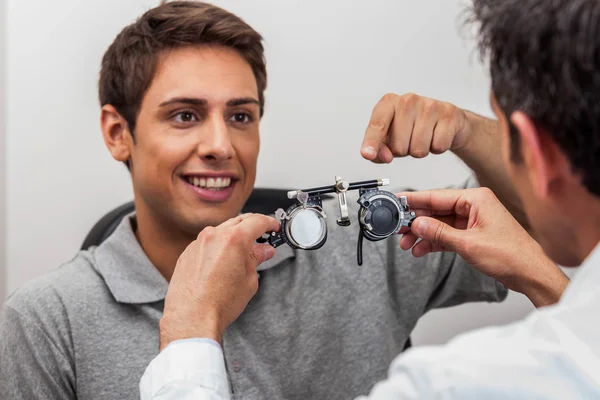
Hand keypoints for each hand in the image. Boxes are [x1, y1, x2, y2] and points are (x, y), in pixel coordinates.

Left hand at [159, 213, 279, 349]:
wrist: (192, 317)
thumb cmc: (219, 303)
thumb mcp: (249, 280)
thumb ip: (256, 259)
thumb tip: (263, 251)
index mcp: (233, 239)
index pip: (257, 221)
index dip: (270, 223)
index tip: (274, 227)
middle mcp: (214, 235)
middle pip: (239, 221)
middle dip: (253, 227)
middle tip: (262, 238)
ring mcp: (198, 243)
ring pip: (221, 231)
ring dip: (234, 237)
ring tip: (243, 254)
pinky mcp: (187, 253)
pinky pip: (207, 243)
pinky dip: (218, 247)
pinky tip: (223, 262)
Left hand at [360, 93, 470, 162]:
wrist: (446, 121)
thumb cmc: (413, 128)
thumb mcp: (390, 138)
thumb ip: (380, 149)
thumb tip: (384, 156)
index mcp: (388, 103)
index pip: (377, 124)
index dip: (372, 142)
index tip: (367, 154)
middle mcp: (407, 100)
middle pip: (399, 146)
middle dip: (403, 151)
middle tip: (409, 140)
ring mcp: (429, 105)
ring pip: (419, 149)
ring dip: (420, 151)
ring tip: (423, 138)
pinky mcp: (448, 114)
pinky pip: (438, 147)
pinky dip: (437, 148)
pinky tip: (436, 136)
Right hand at [399, 187, 567, 306]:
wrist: (530, 274)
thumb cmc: (511, 255)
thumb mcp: (468, 244)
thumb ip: (439, 232)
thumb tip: (417, 223)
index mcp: (476, 199)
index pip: (437, 196)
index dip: (415, 200)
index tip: (397, 201)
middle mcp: (474, 206)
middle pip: (436, 210)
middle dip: (416, 221)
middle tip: (398, 229)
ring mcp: (473, 220)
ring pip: (440, 224)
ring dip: (423, 234)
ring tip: (407, 244)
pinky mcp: (473, 234)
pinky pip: (447, 235)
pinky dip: (434, 242)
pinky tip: (421, 250)